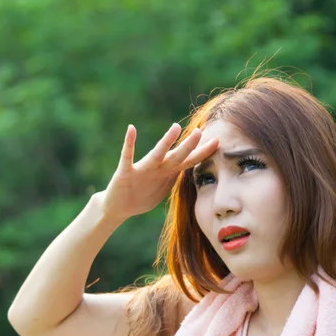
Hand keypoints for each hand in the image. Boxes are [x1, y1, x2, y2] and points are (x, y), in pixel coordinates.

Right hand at [99, 123, 218, 220]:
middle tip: (201, 131)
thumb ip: (175, 176)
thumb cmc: (142, 196)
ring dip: (166, 142)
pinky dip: (129, 143)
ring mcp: (141, 170)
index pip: (189, 161)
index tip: (218, 141)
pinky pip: (128, 157)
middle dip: (189, 146)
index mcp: (167, 173)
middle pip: (177, 156)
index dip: (203, 153)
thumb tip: (190, 168)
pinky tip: (131, 129)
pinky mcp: (125, 173)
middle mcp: (156, 168)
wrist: (118, 208)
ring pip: (157, 155)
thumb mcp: (163, 187)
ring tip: (175, 127)